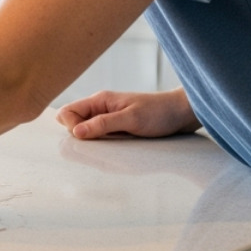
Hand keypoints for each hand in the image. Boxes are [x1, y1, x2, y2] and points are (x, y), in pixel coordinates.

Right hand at [55, 87, 198, 139]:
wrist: (182, 113)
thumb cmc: (159, 113)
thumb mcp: (131, 119)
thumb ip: (103, 124)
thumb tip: (75, 131)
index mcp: (100, 100)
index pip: (68, 112)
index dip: (69, 127)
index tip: (84, 138)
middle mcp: (100, 108)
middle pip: (73, 123)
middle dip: (78, 137)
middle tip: (98, 145)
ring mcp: (108, 118)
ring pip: (86, 131)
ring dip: (91, 142)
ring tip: (107, 147)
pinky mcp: (117, 127)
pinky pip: (99, 136)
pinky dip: (101, 144)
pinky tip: (112, 149)